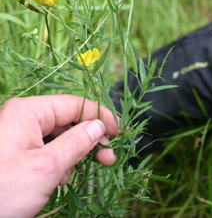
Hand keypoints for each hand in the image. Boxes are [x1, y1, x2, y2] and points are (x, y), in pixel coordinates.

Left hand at [0, 95, 117, 217]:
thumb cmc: (3, 191)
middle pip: (68, 119)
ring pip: (59, 135)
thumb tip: (99, 127)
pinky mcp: (17, 151)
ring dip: (76, 151)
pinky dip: (60, 160)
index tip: (118, 134)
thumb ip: (77, 142)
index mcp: (29, 111)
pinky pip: (47, 148)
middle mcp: (24, 117)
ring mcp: (19, 134)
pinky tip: (61, 176)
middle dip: (90, 137)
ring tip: (83, 169)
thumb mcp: (47, 166)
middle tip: (108, 158)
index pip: (75, 104)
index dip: (99, 116)